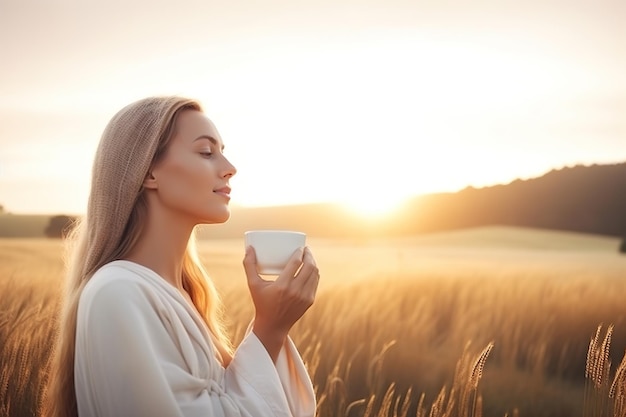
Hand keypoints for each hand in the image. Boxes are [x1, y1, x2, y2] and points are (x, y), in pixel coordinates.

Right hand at [242, 246, 319, 360]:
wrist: (273, 326)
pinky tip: (311, 269)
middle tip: (306, 249)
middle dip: (309, 255)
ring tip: (309, 257)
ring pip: (315, 274)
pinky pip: (315, 282)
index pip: (296, 263)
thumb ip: (249, 265)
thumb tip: (248, 248)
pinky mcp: (309, 301)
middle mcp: (295, 291)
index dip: (300, 252)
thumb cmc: (262, 303)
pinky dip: (314, 274)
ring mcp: (304, 297)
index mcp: (282, 286)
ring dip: (313, 263)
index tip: (300, 247)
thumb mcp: (253, 285)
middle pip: (309, 266)